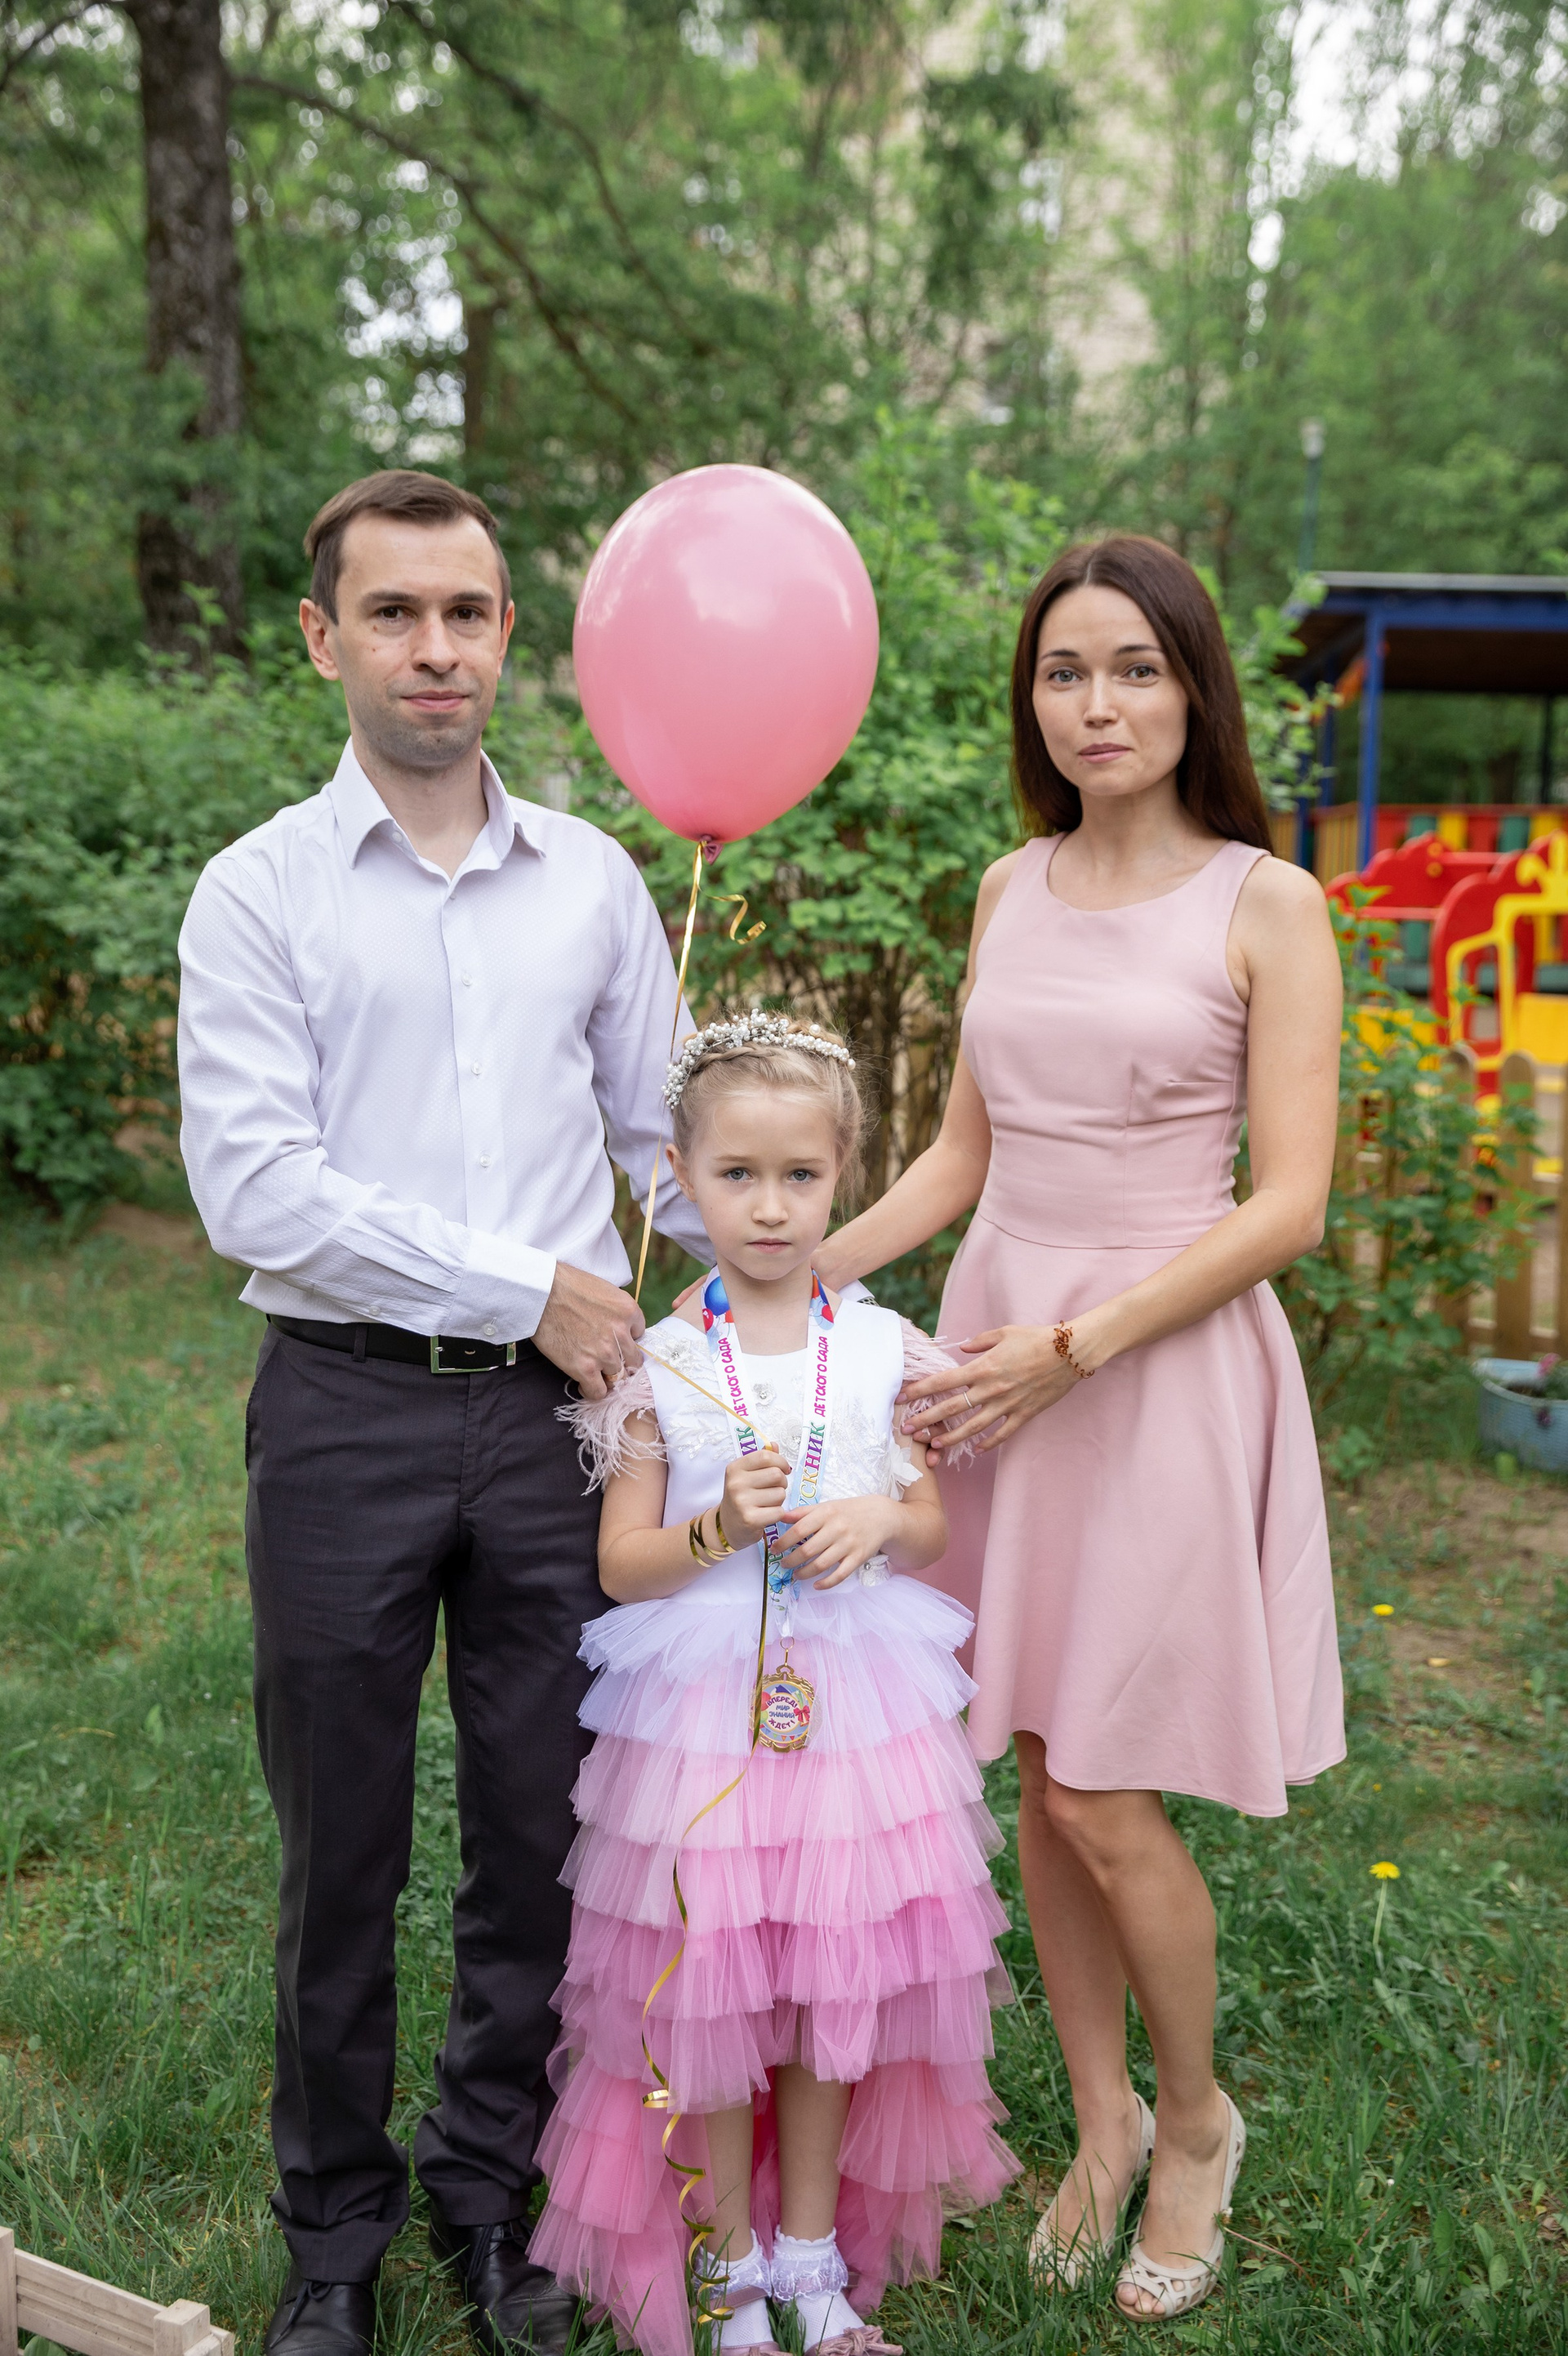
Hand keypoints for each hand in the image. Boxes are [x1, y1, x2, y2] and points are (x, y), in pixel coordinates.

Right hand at [533, 1262, 644, 1398]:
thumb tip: (617, 1326)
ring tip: (593, 1372)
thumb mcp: (604, 1290)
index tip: (615, 1341)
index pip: (639, 1334)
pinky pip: (598, 1391)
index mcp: (629, 1311)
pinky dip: (593, 1391)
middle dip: (621, 1361)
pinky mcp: (584, 1368)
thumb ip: (616, 1311)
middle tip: (606, 1360)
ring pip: (617, 1377)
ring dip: (606, 1375)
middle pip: (632, 1360)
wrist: (541, 1293)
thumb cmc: (567, 1286)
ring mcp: (604, 1353)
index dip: (626, 1339)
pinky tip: (584, 1384)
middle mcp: (621, 1334)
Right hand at [720, 1449, 791, 1547]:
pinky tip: (766, 1515)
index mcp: (735, 1468)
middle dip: (782, 1482)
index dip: (780, 1461)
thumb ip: (761, 1459)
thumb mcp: (746, 1475)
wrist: (728, 1526)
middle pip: (777, 1475)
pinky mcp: (750, 1519)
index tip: (784, 1469)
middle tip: (773, 1489)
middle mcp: (735, 1483)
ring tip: (767, 1503)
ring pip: (780, 1494)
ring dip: (779, 1500)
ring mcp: (741, 1502)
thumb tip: (774, 1445)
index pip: (765, 1456)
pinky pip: (779, 1511)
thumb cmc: (742, 1497)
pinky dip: (777, 1514)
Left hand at [773, 1494, 899, 1589]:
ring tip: (796, 1575)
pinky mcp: (858, 1558)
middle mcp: (837, 1529)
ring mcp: (848, 1545)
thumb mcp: (827, 1506)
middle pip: (807, 1550)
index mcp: (826, 1514)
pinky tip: (816, 1585)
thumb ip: (803, 1512)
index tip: (774, 1550)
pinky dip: (826, 1583)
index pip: (799, 1530)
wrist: (881, 1516)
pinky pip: (840, 1575)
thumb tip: (781, 1516)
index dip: (783, 1542)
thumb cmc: (849, 1511)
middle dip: (790, 1561)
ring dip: (804, 1573)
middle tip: (783, 1564)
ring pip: (821, 1565)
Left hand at [898, 1323, 1085, 1452]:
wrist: (1070, 1351)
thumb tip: (961, 1350)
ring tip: (933, 1446)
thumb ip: (979, 1343)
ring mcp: (1008, 1404)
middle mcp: (991, 1389)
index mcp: (982, 1367)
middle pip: (951, 1408)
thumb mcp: (1004, 1333)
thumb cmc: (1036, 1338)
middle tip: (906, 1431)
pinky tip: (976, 1449)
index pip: (942, 1382)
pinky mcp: (1024, 1414)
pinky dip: (988, 1443)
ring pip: (973, 1427)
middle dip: (926, 1421)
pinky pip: (1003, 1433)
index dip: (919, 1391)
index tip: (901, 1398)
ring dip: (951, 1437)